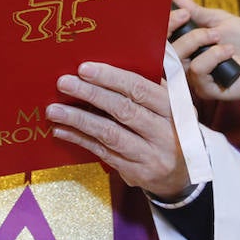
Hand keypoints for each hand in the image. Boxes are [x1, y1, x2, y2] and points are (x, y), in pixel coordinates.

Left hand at [45, 62, 189, 200]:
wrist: (186, 174)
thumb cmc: (171, 129)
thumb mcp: (171, 107)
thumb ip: (147, 88)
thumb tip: (107, 64)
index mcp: (175, 108)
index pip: (140, 89)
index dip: (111, 78)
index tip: (84, 68)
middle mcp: (165, 132)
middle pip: (123, 110)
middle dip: (90, 94)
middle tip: (63, 83)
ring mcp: (151, 155)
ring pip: (109, 134)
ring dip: (78, 120)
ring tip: (54, 110)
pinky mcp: (136, 172)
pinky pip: (102, 152)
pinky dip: (80, 139)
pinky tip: (61, 129)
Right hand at [169, 0, 239, 101]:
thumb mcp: (219, 20)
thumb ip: (195, 10)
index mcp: (185, 45)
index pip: (162, 37)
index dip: (168, 24)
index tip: (184, 13)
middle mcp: (185, 62)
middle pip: (167, 49)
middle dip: (188, 34)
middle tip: (211, 29)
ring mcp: (194, 77)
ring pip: (180, 59)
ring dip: (201, 42)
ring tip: (221, 39)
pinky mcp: (205, 89)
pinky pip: (197, 70)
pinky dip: (213, 57)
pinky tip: (229, 52)